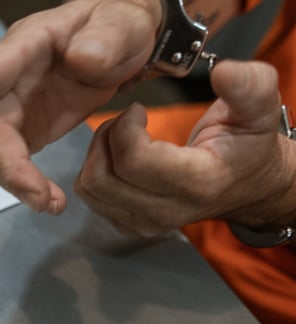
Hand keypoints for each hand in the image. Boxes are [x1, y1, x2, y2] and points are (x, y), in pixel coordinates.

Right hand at [0, 0, 162, 214]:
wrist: (129, 42)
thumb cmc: (120, 22)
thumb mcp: (123, 21)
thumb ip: (105, 38)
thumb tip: (82, 60)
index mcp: (26, 46)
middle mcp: (10, 80)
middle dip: (7, 165)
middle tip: (38, 197)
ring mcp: (16, 107)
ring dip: (15, 181)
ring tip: (50, 204)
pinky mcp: (28, 129)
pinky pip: (13, 161)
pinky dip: (26, 184)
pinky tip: (50, 200)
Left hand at [75, 60, 293, 234]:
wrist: (248, 185)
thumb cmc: (249, 145)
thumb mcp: (260, 110)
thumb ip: (248, 86)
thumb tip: (223, 71)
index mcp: (196, 184)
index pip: (132, 161)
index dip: (125, 127)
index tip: (138, 110)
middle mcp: (165, 211)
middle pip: (101, 177)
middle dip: (105, 138)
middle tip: (127, 120)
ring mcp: (144, 223)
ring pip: (90, 188)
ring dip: (97, 153)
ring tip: (122, 135)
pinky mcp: (128, 224)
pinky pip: (91, 197)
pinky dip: (96, 169)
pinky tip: (120, 154)